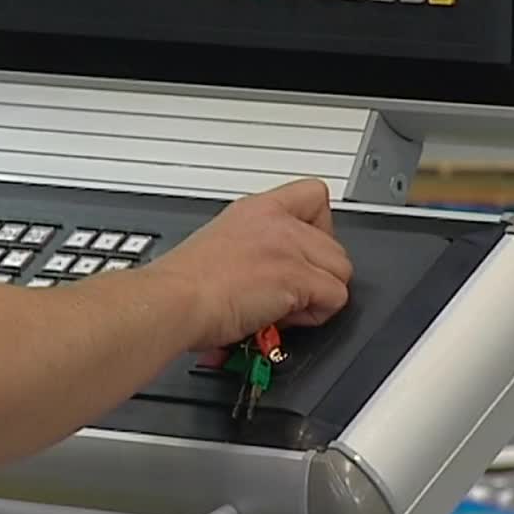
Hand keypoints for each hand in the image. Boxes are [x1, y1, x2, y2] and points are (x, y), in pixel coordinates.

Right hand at [149, 178, 351, 349]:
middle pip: (334, 243)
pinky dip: (315, 315)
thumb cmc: (181, 286)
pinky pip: (335, 297)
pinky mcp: (296, 276)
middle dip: (317, 272)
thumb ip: (251, 249)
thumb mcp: (219, 245)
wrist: (173, 301)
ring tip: (284, 307)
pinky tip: (284, 318)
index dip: (319, 228)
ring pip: (340, 271)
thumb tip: (265, 274)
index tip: (303, 251)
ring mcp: (288, 246)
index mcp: (254, 210)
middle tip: (286, 291)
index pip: (314, 195)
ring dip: (318, 295)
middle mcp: (275, 222)